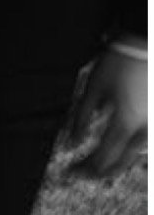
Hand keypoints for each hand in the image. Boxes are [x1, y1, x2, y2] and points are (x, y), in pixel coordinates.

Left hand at [66, 45, 147, 177]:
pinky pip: (144, 142)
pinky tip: (119, 148)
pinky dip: (130, 150)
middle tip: (81, 172)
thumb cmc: (118, 62)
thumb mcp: (92, 90)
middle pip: (120, 163)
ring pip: (135, 155)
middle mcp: (142, 128)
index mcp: (124, 123)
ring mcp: (152, 123)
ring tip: (97, 165)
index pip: (101, 158)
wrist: (145, 42)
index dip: (83, 169)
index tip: (69, 171)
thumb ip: (80, 120)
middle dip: (98, 172)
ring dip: (116, 164)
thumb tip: (71, 146)